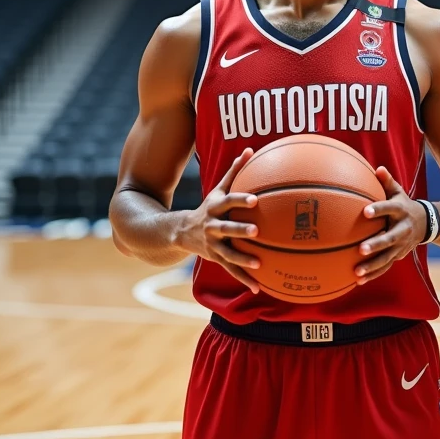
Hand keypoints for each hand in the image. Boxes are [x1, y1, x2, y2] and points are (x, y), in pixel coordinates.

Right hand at [176, 148, 261, 292]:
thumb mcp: (218, 189)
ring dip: (243, 258)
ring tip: (259, 264)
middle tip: (257, 230)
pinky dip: (244, 279)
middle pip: (227, 227)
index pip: (230, 201)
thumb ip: (235, 171)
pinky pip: (231, 269)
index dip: (241, 200)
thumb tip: (250, 150)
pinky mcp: (216, 258)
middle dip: (240, 229)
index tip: (256, 199)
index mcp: (216, 208)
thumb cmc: (210, 206)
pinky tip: (258, 288)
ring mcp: (214, 244)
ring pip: (229, 252)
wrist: (181, 231)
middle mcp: (213, 226)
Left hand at [355, 167, 427, 284]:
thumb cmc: (404, 205)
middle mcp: (402, 229)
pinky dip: (373, 274)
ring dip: (372, 266)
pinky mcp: (399, 256)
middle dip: (376, 244)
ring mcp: (401, 245)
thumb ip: (387, 182)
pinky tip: (357, 280)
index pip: (389, 209)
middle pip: (389, 238)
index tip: (365, 212)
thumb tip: (376, 168)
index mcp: (400, 211)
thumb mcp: (399, 192)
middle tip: (360, 249)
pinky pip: (385, 267)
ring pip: (387, 257)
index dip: (378, 210)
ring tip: (356, 272)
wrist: (427, 223)